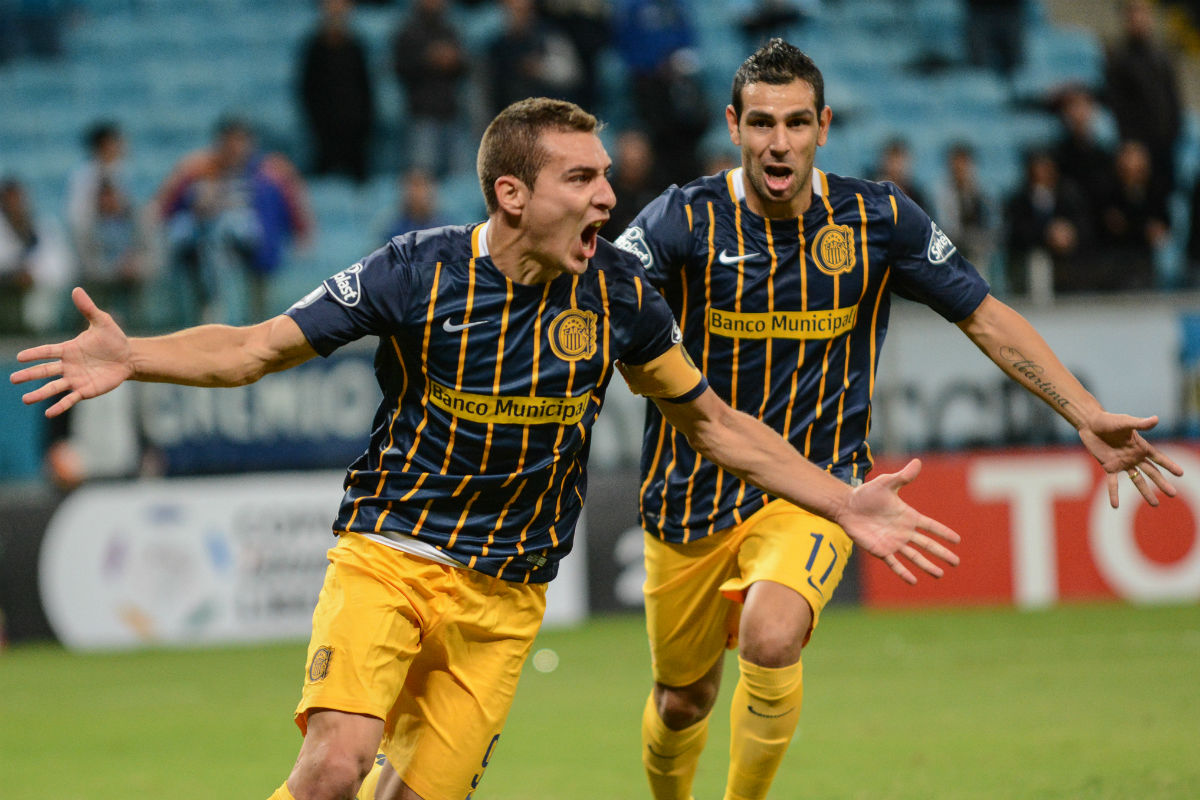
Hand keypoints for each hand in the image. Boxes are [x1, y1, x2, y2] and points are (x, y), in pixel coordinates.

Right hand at [9, 287, 133, 416]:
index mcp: (68, 349)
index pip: (47, 351)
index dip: (34, 354)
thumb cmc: (113, 339)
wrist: (129, 357)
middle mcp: (68, 365)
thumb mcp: (102, 322)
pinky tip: (48, 413)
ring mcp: (75, 379)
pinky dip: (60, 406)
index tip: (20, 357)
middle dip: (29, 375)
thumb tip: (76, 289)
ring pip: (54, 387)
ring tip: (26, 400)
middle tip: (13, 379)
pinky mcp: (86, 390)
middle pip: (45, 371)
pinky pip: (70, 399)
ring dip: (40, 394)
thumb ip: (88, 308)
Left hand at [837, 459, 960, 584]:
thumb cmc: (866, 493)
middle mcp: (903, 531)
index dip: (944, 533)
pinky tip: (914, 581)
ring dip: (927, 566)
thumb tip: (917, 462)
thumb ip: (902, 477)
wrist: (846, 506)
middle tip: (957, 562)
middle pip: (927, 544)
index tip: (957, 540)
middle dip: (942, 553)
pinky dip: (903, 572)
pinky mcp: (880, 550)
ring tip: (940, 574)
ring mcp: (893, 542)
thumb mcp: (886, 484)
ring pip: (914, 557)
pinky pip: (894, 563)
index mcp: (908, 516)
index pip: (930, 526)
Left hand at [1077, 412, 1182, 507]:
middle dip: (1162, 483)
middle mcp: (1134, 457)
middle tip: (1172, 494)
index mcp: (1141, 447)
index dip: (1169, 465)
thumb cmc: (1109, 420)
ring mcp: (1122, 463)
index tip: (1180, 473)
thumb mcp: (1125, 422)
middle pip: (1151, 472)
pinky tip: (1115, 506)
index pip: (1158, 458)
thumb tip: (1156, 419)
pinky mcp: (1109, 467)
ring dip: (1145, 492)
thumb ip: (1140, 424)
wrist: (1090, 424)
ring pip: (1137, 480)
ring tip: (1155, 504)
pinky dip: (1114, 494)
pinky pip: (1113, 483)